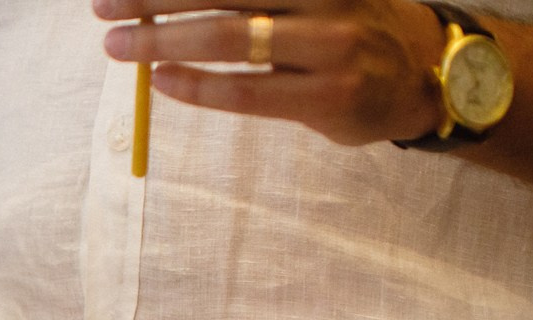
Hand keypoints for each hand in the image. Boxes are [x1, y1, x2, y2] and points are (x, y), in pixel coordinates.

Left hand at [96, 0, 446, 146]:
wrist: (427, 73)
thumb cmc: (350, 28)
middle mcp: (324, 0)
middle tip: (105, 7)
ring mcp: (330, 47)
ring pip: (233, 37)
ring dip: (165, 40)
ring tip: (118, 45)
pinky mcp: (329, 97)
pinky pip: (247, 92)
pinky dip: (197, 84)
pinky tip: (160, 79)